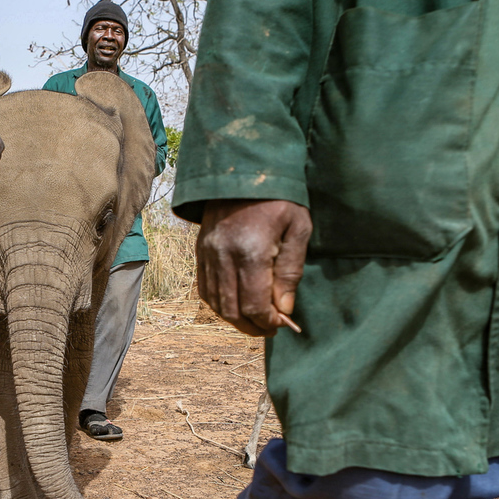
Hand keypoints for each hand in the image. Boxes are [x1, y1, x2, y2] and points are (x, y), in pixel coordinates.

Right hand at [196, 199, 311, 336]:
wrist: (243, 169)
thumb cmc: (279, 198)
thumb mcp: (298, 228)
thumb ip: (290, 271)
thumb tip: (284, 308)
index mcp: (250, 251)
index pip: (255, 305)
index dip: (269, 322)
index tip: (284, 323)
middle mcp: (223, 256)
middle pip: (233, 310)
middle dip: (253, 327)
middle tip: (271, 329)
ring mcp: (207, 254)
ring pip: (216, 303)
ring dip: (235, 319)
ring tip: (255, 321)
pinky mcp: (200, 251)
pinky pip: (205, 289)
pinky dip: (220, 304)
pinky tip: (236, 305)